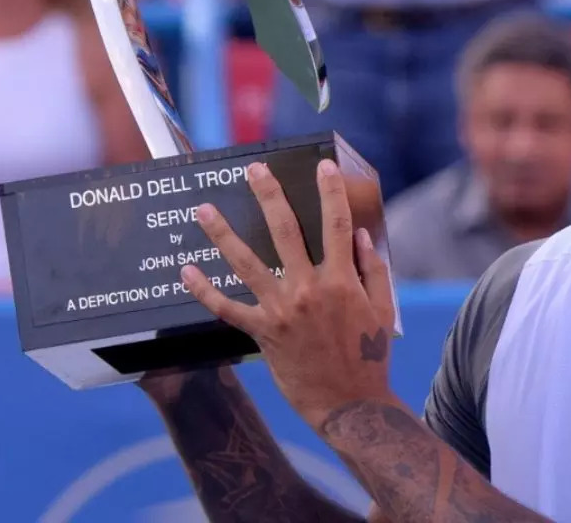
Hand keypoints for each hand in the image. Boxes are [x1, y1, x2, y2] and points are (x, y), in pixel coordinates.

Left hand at [183, 159, 396, 428]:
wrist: (349, 404)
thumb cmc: (370, 356)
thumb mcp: (383, 310)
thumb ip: (373, 270)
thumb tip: (360, 235)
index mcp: (343, 282)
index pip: (336, 226)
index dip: (331, 193)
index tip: (323, 167)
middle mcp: (309, 290)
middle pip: (284, 232)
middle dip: (269, 196)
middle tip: (253, 170)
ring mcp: (282, 311)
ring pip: (246, 263)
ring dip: (222, 233)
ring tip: (203, 209)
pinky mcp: (262, 333)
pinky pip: (227, 308)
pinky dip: (204, 290)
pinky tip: (186, 271)